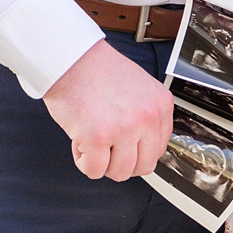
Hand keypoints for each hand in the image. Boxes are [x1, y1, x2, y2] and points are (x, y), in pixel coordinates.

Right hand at [43, 41, 174, 180]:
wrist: (71, 60)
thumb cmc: (98, 71)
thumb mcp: (140, 89)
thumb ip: (146, 115)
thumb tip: (145, 145)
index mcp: (161, 104)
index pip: (159, 148)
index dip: (137, 151)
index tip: (125, 147)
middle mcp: (147, 117)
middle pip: (144, 165)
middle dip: (122, 163)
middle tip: (108, 150)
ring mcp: (124, 128)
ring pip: (120, 172)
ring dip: (102, 163)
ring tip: (92, 141)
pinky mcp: (97, 137)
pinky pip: (94, 170)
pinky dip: (84, 162)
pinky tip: (80, 142)